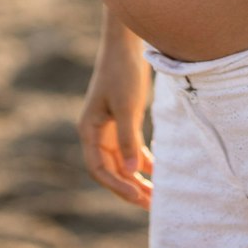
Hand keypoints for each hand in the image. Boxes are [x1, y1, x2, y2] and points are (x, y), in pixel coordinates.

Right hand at [77, 19, 153, 208]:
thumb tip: (133, 172)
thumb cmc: (123, 71)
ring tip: (157, 195)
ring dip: (137, 177)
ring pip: (123, 161)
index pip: (99, 168)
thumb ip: (129, 139)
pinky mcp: (123, 120)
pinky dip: (143, 160)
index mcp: (90, 130)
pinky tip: (158, 170)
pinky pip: (131, 148)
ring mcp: (110, 127)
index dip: (117, 185)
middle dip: (129, 187)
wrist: (127, 43)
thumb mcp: (127, 106)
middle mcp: (97, 133)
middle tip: (151, 204)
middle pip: (111, 169)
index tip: (137, 196)